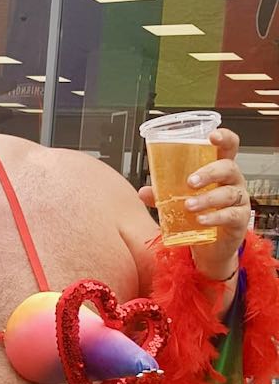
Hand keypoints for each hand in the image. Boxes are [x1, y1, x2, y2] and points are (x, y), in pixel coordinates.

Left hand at [139, 128, 250, 276]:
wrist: (211, 247)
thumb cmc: (199, 214)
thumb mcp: (180, 200)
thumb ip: (163, 194)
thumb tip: (144, 191)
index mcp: (220, 169)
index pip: (229, 146)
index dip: (224, 138)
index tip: (211, 136)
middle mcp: (233, 181)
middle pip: (228, 168)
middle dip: (209, 172)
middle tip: (189, 182)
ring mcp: (239, 200)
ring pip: (228, 193)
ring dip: (207, 198)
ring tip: (189, 205)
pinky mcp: (240, 220)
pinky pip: (230, 215)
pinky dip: (214, 217)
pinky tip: (201, 220)